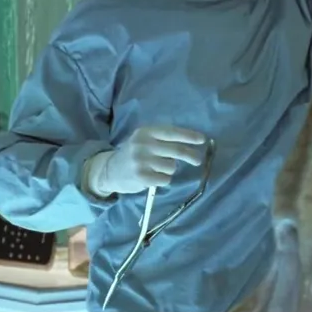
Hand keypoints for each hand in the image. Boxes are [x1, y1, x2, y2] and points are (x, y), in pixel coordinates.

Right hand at [85, 125, 207, 197]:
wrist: (109, 170)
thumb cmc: (133, 153)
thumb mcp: (143, 139)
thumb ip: (162, 139)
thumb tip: (191, 144)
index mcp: (145, 132)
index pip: (171, 132)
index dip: (189, 136)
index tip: (202, 139)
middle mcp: (143, 144)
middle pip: (176, 150)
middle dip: (191, 155)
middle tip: (198, 160)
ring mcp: (141, 161)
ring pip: (171, 166)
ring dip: (169, 169)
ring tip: (157, 168)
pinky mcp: (142, 177)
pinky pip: (165, 179)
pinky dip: (163, 179)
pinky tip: (153, 177)